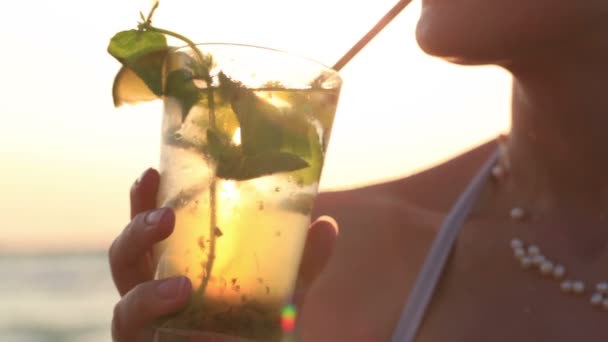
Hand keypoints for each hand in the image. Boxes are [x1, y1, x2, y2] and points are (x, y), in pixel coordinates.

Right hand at [109, 168, 337, 340]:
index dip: (143, 201)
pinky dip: (155, 322)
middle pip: (125, 257)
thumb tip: (326, 223)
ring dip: (147, 294)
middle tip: (165, 217)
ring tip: (181, 288)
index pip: (152, 229)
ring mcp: (146, 328)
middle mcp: (152, 294)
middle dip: (136, 231)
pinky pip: (135, 338)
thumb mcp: (283, 293)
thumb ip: (301, 263)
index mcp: (176, 267)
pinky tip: (185, 316)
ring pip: (124, 306)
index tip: (152, 172)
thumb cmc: (257, 328)